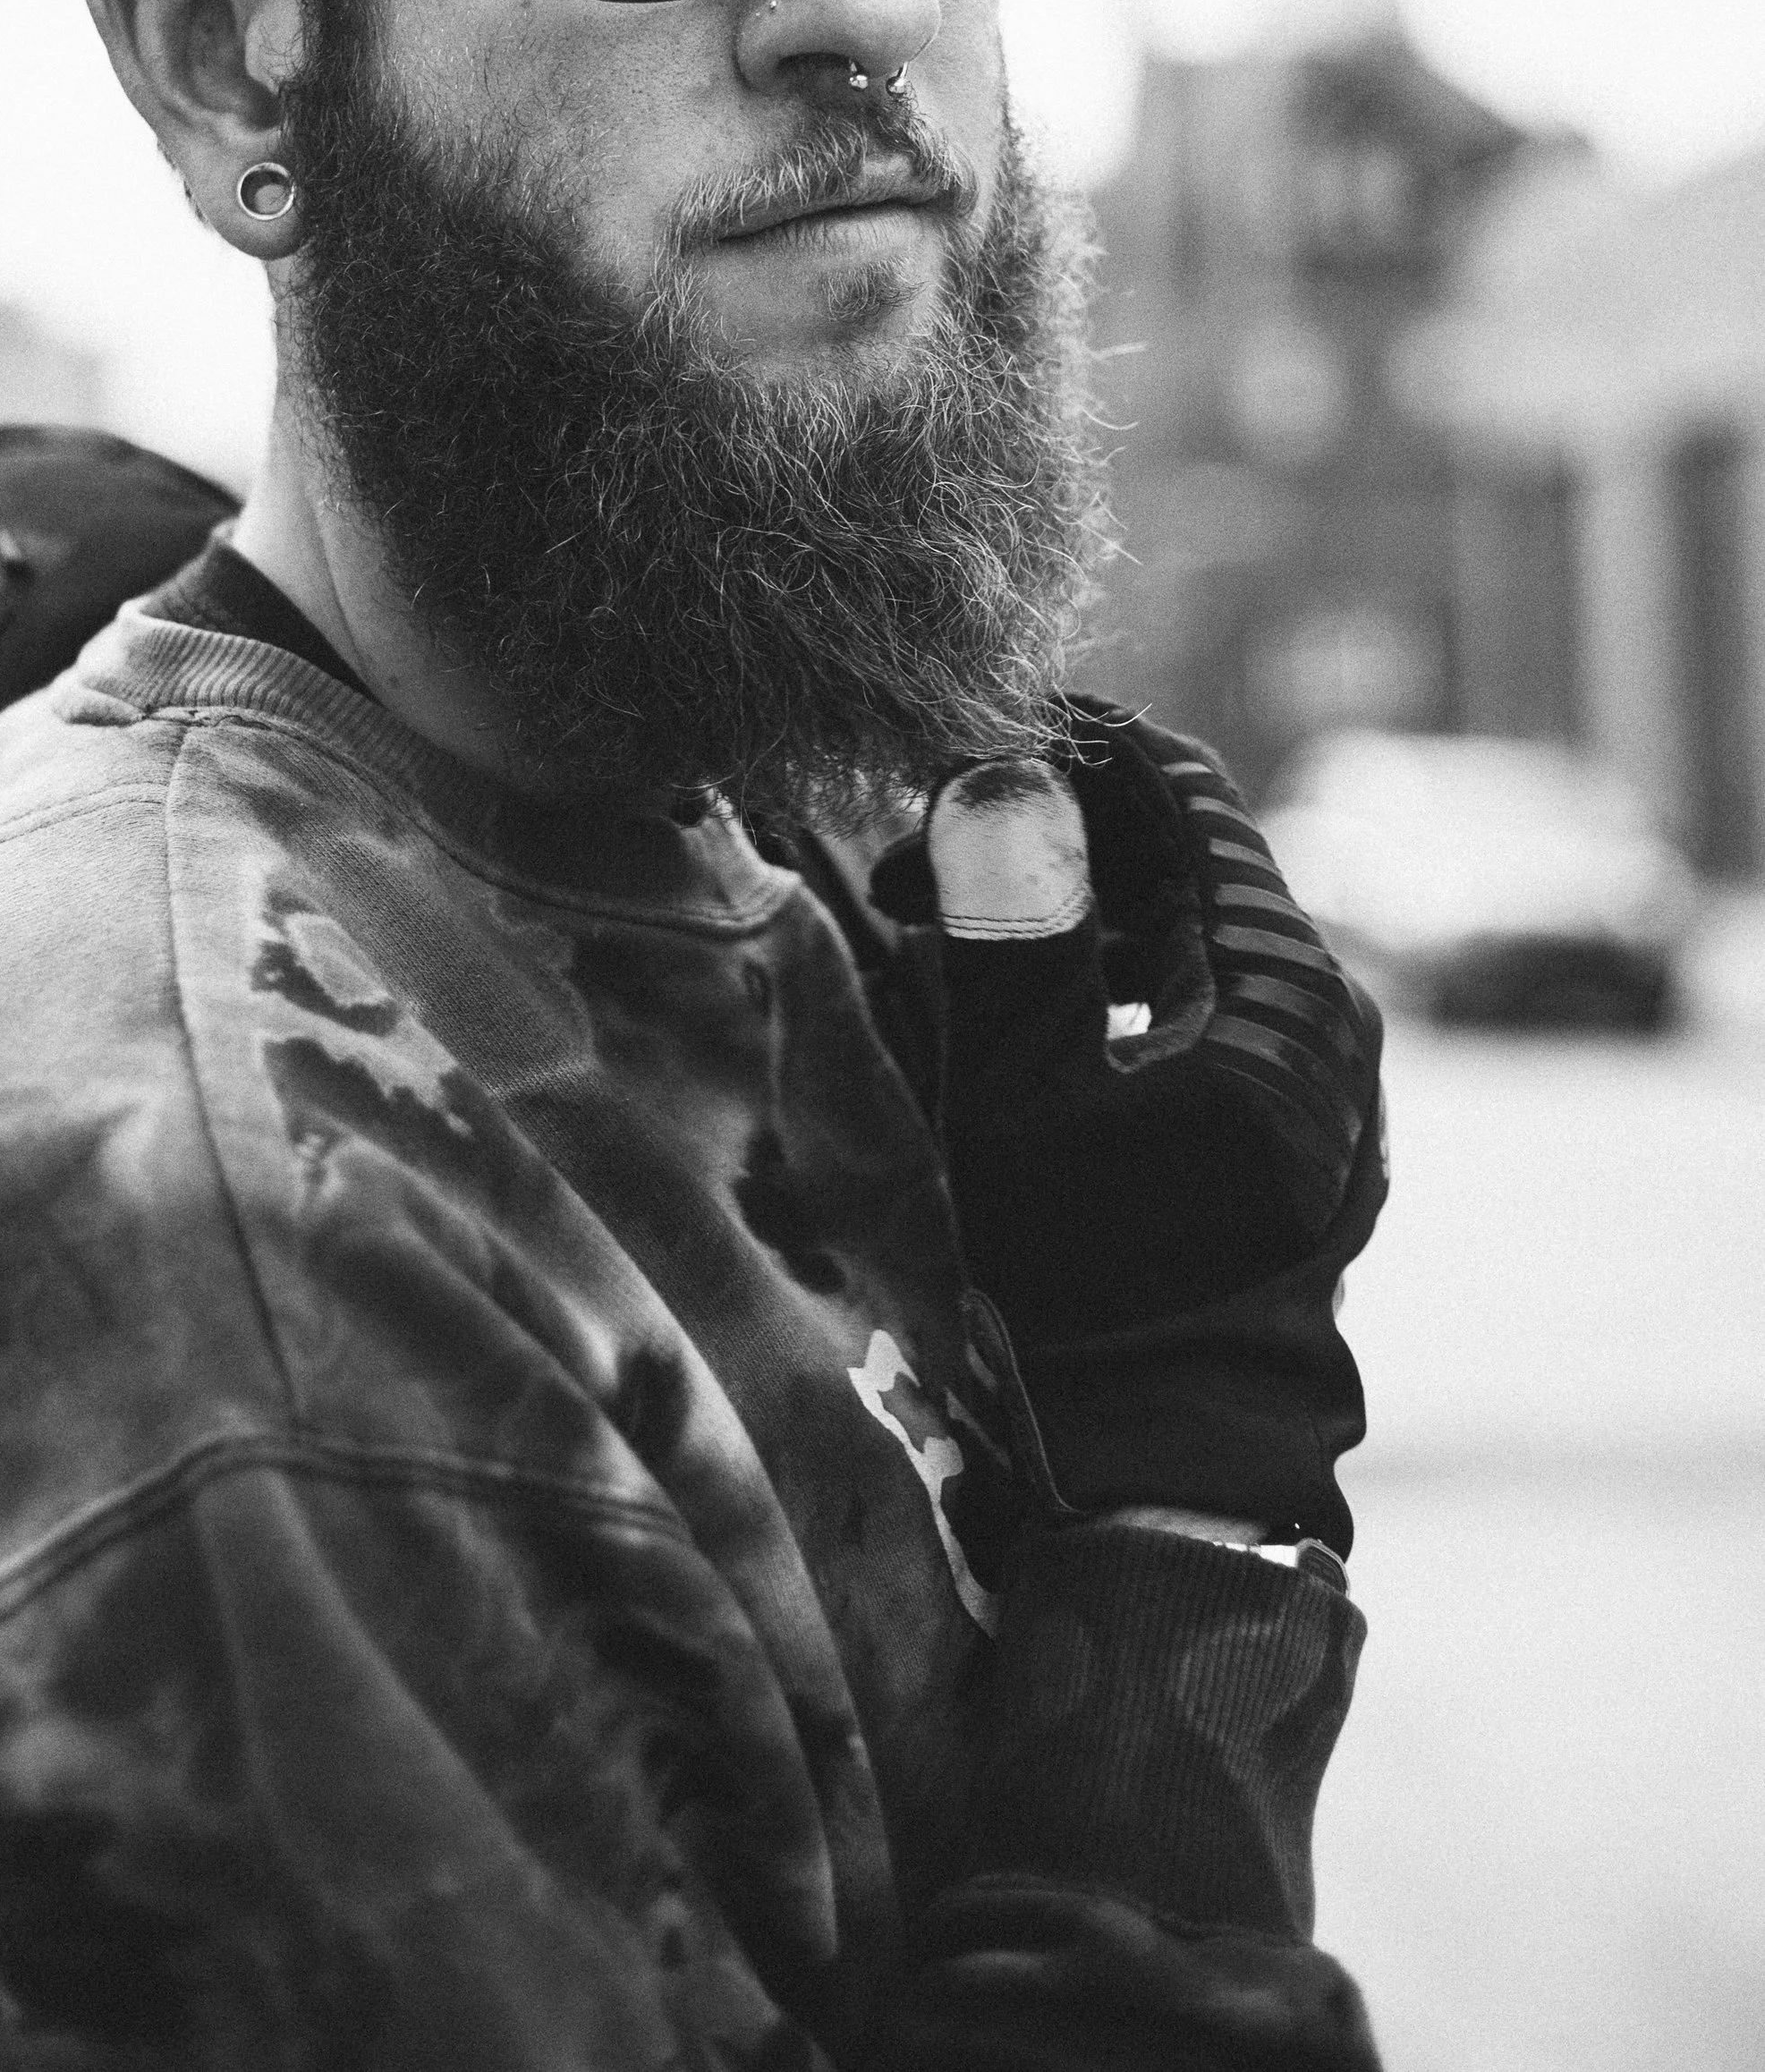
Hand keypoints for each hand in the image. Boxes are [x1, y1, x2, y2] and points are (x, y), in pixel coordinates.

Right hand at [884, 708, 1386, 1550]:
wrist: (1164, 1478)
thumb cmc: (1085, 1294)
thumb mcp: (1021, 1100)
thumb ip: (1014, 928)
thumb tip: (1002, 774)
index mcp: (1292, 988)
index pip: (1184, 795)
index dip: (1059, 753)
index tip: (938, 757)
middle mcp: (1331, 1016)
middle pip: (1179, 861)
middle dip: (1038, 841)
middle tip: (899, 867)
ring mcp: (1319, 1079)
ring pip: (1178, 933)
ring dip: (1058, 914)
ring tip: (928, 941)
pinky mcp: (1289, 1131)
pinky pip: (1193, 1005)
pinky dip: (1103, 984)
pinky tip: (1005, 1012)